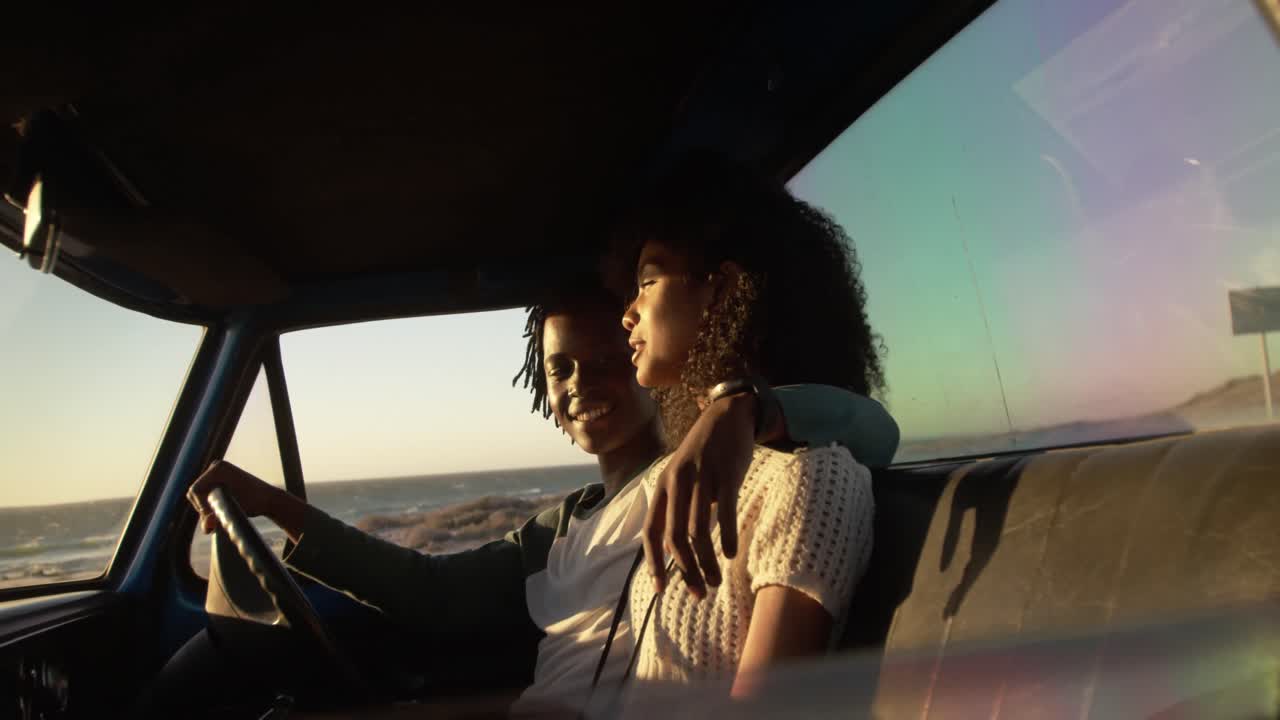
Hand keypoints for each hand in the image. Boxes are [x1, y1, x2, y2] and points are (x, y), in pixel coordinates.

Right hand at [187, 461, 288, 534]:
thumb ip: (217, 519)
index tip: (210, 519)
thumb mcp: (233, 511)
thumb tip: (207, 526)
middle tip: (212, 522)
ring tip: (216, 519)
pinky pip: (206, 494)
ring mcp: (218, 473)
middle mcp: (216, 467)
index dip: (200, 506)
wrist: (268, 499)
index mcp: (219, 468)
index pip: (196, 490)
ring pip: (200, 495)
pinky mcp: (220, 480)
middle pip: (195, 492)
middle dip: (202, 508)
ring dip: (205, 509)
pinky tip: (217, 515)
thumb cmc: (254, 504)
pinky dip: (209, 506)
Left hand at [644, 392, 756, 598]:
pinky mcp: (726, 474)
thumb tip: (673, 550)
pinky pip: (724, 513)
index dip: (653, 563)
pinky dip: (726, 538)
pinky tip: (731, 554)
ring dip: (707, 562)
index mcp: (662, 486)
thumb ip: (675, 509)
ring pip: (698, 532)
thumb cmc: (704, 454)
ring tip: (716, 580)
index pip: (650, 532)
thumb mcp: (680, 478)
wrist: (728, 415)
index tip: (660, 589)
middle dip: (685, 571)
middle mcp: (677, 483)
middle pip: (675, 538)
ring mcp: (701, 478)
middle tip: (698, 594)